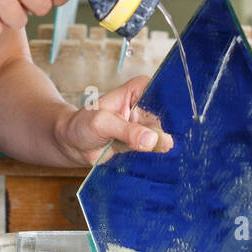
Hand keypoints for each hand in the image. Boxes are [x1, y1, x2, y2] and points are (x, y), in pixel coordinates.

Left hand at [57, 75, 174, 165]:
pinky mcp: (143, 143)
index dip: (173, 106)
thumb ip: (127, 131)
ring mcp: (145, 125)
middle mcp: (145, 105)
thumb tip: (152, 139)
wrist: (71, 145)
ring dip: (164, 144)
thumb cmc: (82, 125)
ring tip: (163, 152)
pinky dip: (158, 155)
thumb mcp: (102, 123)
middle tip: (170, 142)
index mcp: (138, 90)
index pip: (163, 92)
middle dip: (171, 128)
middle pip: (168, 115)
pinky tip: (161, 161)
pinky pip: (156, 149)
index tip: (180, 121)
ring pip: (164, 134)